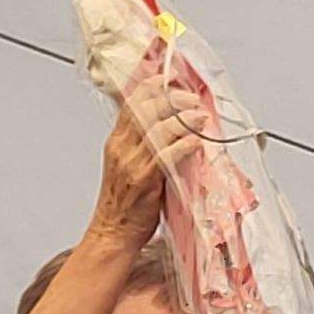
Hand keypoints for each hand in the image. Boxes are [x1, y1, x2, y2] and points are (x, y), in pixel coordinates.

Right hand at [90, 98, 190, 244]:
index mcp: (116, 142)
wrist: (112, 234)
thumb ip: (143, 146)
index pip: (130, 103)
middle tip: (193, 100)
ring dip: (184, 119)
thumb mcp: (128, 166)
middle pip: (146, 109)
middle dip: (173, 99)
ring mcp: (131, 164)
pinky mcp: (144, 181)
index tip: (168, 79)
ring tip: (201, 118)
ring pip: (158, 128)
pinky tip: (196, 142)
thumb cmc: (123, 204)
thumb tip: (172, 129)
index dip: (150, 87)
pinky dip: (184, 145)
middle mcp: (121, 148)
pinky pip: (166, 155)